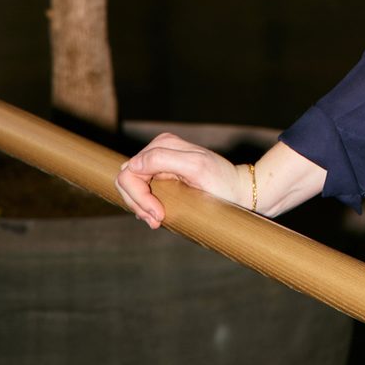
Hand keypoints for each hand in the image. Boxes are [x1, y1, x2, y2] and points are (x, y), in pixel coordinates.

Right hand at [115, 132, 247, 229]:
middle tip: (157, 220)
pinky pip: (139, 190)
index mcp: (163, 144)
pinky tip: (158, 215)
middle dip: (138, 204)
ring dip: (140, 207)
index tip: (159, 214)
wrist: (239, 190)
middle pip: (126, 180)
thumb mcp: (196, 168)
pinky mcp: (160, 176)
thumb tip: (133, 165)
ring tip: (158, 220)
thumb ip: (164, 160)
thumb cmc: (222, 182)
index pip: (130, 172)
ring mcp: (158, 163)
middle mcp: (158, 150)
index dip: (139, 197)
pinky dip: (144, 206)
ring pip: (130, 187)